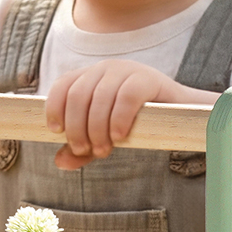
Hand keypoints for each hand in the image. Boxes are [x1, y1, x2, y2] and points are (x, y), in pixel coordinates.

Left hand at [45, 60, 200, 168]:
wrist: (177, 114)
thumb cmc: (134, 124)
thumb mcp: (103, 137)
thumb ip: (81, 149)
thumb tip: (60, 162)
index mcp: (90, 78)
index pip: (62, 85)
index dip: (54, 108)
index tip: (56, 132)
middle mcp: (105, 69)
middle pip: (77, 95)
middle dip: (77, 128)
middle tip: (85, 150)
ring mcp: (126, 70)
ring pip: (99, 98)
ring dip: (96, 129)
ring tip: (103, 150)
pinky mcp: (147, 78)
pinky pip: (126, 96)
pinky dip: (118, 119)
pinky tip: (119, 136)